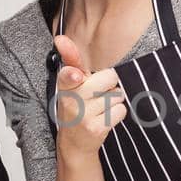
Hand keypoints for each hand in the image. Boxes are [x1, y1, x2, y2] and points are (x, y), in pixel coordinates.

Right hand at [51, 33, 126, 156]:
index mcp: (64, 85)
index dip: (73, 74)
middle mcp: (72, 100)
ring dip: (113, 100)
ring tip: (99, 108)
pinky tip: (104, 118)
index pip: (68, 75)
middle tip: (96, 94)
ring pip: (117, 94)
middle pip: (109, 78)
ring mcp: (84, 116)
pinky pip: (120, 111)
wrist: (74, 143)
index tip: (76, 74)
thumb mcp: (70, 83)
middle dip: (109, 84)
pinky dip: (117, 114)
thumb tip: (60, 38)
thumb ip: (70, 59)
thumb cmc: (75, 106)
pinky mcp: (96, 128)